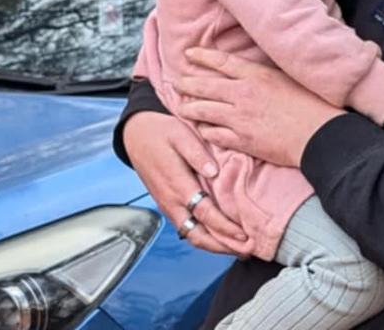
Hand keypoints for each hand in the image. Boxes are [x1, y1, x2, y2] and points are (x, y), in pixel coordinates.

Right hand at [121, 111, 253, 256]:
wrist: (136, 135)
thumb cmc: (161, 132)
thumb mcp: (180, 135)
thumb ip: (197, 154)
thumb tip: (213, 172)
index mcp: (177, 184)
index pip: (205, 213)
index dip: (224, 227)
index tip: (244, 235)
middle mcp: (171, 201)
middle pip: (197, 235)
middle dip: (222, 246)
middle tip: (247, 250)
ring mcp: (168, 206)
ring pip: (192, 235)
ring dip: (214, 245)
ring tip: (237, 248)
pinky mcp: (168, 206)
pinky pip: (187, 228)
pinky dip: (205, 237)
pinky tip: (220, 237)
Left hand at [176, 48, 343, 167]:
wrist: (319, 135)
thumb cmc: (311, 105)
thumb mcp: (288, 79)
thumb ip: (265, 75)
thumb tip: (251, 72)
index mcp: (256, 75)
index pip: (221, 62)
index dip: (202, 57)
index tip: (188, 54)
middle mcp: (243, 94)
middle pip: (205, 86)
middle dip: (186, 84)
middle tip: (176, 83)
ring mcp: (240, 118)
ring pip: (204, 111)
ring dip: (190, 108)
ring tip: (182, 108)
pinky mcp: (242, 140)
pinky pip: (213, 135)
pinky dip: (205, 131)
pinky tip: (202, 130)